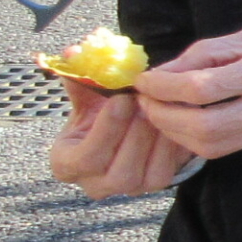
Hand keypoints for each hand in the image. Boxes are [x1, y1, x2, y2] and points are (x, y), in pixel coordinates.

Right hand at [48, 78, 196, 199]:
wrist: (127, 121)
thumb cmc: (99, 108)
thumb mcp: (86, 94)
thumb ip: (79, 76)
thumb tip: (73, 53)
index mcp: (66, 164)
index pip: (83, 158)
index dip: (105, 129)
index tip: (122, 99)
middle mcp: (95, 184)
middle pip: (119, 171)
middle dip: (136, 133)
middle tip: (148, 101)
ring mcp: (128, 188)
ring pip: (146, 175)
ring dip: (156, 138)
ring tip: (162, 108)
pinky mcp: (156, 183)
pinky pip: (168, 170)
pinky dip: (172, 145)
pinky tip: (175, 119)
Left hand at [131, 20, 241, 157]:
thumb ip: (215, 51)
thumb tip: (167, 70)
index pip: (207, 87)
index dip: (165, 87)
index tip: (146, 80)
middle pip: (206, 127)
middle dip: (164, 117)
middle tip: (147, 101)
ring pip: (215, 145)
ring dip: (177, 132)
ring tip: (162, 111)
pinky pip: (231, 145)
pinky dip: (199, 136)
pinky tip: (189, 117)